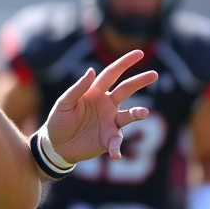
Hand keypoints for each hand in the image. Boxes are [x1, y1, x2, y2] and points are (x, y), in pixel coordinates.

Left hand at [42, 49, 155, 163]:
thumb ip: (77, 88)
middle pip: (126, 90)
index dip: (124, 63)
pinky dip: (117, 148)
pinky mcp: (108, 139)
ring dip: (136, 114)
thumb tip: (92, 70)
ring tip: (143, 112)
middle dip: (139, 82)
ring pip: (128, 115)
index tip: (139, 53)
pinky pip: (116, 143)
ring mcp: (110, 122)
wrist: (55, 145)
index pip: (112, 74)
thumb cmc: (58, 120)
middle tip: (154, 75)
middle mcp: (106, 105)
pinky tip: (115, 155)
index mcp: (94, 92)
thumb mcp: (64, 103)